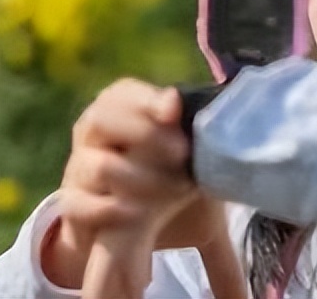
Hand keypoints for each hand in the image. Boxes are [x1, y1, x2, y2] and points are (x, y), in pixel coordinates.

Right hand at [41, 79, 203, 289]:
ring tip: (173, 189)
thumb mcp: (181, 159)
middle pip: (101, 118)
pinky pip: (76, 205)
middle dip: (143, 131)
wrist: (118, 225)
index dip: (146, 97)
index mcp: (116, 113)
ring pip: (96, 164)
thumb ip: (201, 142)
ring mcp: (78, 171)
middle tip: (182, 152)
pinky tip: (134, 213)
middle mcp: (91, 135)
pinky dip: (106, 208)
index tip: (174, 107)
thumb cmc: (159, 179)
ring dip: (135, 176)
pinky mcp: (72, 208)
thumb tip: (244, 127)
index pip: (121, 92)